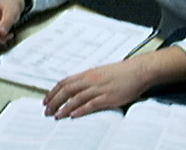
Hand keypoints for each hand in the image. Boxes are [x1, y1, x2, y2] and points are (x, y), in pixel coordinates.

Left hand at [43, 46, 185, 118]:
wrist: (139, 70)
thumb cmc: (122, 71)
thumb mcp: (102, 72)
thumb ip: (89, 79)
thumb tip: (77, 87)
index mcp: (89, 73)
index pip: (65, 82)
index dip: (53, 92)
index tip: (46, 100)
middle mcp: (91, 80)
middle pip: (67, 90)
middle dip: (54, 101)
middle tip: (47, 111)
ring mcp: (99, 89)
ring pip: (76, 99)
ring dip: (64, 108)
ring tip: (56, 115)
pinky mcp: (108, 97)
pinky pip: (90, 105)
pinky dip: (80, 110)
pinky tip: (73, 115)